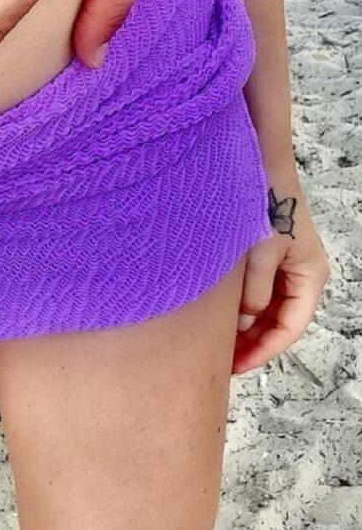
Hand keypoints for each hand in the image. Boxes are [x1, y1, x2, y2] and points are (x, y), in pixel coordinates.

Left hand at [232, 174, 329, 373]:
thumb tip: (243, 325)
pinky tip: (220, 313)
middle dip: (253, 341)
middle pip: (280, 320)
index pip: (289, 327)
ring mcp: (287, 264)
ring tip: (217, 343)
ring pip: (268, 307)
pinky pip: (259, 289)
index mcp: (310, 277)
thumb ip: (254, 292)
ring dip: (246, 325)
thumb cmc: (264, 203)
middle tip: (222, 361)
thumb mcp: (261, 252)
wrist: (259, 164)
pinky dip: (242, 304)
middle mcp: (303, 274)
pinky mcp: (270, 254)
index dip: (263, 350)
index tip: (236, 365)